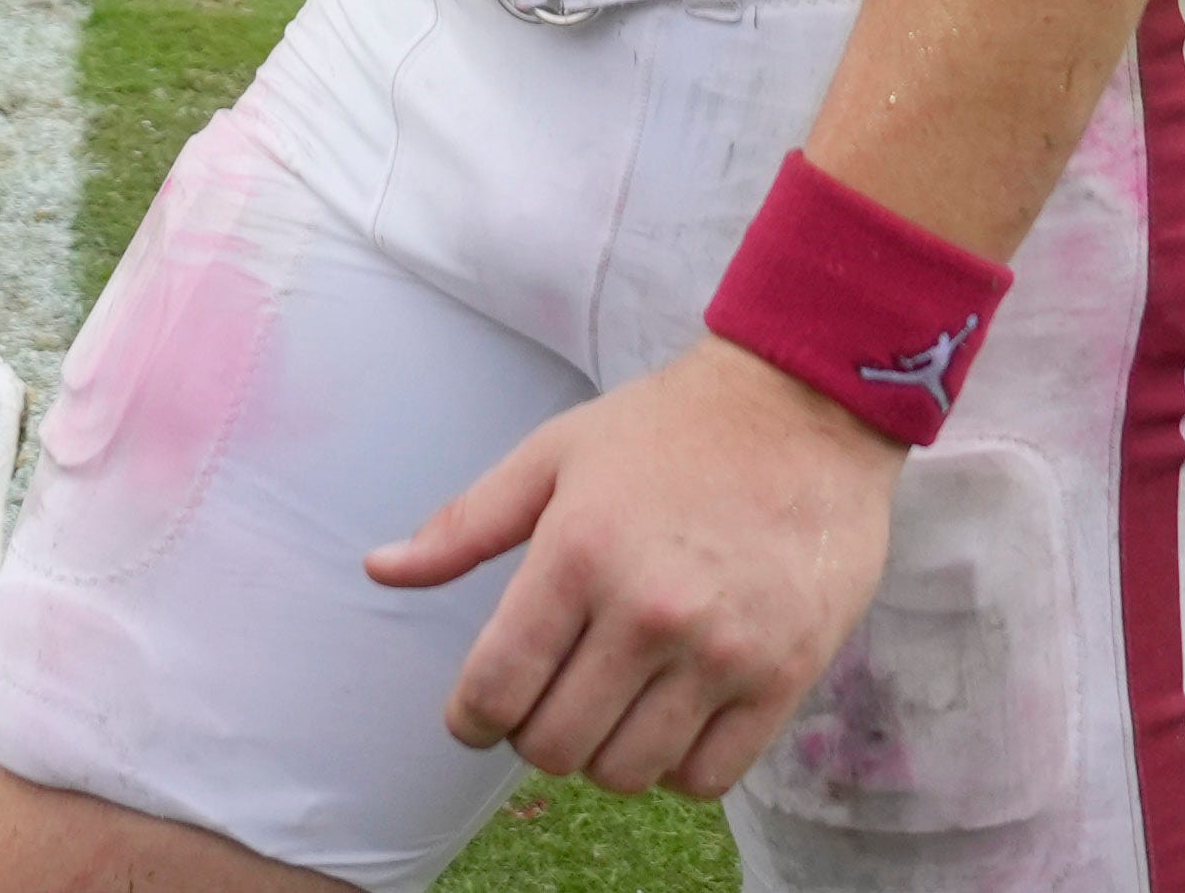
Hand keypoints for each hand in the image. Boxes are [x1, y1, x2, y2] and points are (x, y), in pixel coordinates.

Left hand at [368, 336, 906, 798]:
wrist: (805, 406)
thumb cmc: (671, 428)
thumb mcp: (555, 454)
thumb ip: (465, 524)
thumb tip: (379, 569)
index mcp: (578, 553)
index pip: (495, 689)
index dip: (471, 719)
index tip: (477, 714)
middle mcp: (648, 611)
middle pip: (555, 746)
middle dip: (535, 735)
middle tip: (550, 699)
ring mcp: (721, 651)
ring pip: (627, 773)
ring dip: (605, 753)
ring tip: (613, 704)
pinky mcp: (783, 677)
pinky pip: (706, 778)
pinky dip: (677, 766)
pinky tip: (673, 716)